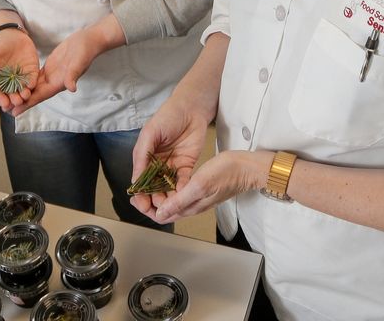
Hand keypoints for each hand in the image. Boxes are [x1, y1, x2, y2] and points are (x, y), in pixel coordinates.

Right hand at [0, 29, 39, 112]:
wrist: (11, 33)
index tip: (4, 103)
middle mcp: (8, 81)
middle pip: (10, 94)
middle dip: (14, 99)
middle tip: (17, 102)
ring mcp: (20, 77)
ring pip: (22, 89)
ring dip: (24, 94)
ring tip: (25, 96)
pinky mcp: (31, 71)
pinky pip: (32, 79)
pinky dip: (32, 83)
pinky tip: (32, 85)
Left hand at [12, 26, 108, 113]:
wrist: (88, 41)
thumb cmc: (85, 52)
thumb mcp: (79, 62)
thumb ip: (73, 75)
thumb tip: (72, 88)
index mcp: (59, 83)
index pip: (40, 96)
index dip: (28, 104)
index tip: (14, 112)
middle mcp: (53, 81)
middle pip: (34, 94)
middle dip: (21, 102)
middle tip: (4, 109)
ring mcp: (51, 74)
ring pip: (33, 87)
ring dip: (22, 93)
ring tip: (7, 98)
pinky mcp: (49, 67)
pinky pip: (35, 77)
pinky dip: (26, 82)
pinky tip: (17, 83)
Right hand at [129, 93, 212, 218]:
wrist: (190, 108)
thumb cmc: (167, 116)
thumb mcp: (150, 134)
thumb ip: (142, 156)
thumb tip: (136, 180)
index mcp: (144, 158)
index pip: (140, 181)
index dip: (140, 195)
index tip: (142, 205)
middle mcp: (156, 165)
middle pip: (153, 189)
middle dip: (155, 201)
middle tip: (158, 210)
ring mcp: (171, 166)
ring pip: (167, 188)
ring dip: (169, 198)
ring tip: (171, 206)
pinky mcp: (186, 166)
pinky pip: (183, 181)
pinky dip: (182, 189)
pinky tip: (183, 195)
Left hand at [145, 150, 269, 224]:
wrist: (247, 168)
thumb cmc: (227, 174)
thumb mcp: (200, 184)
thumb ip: (180, 200)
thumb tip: (161, 213)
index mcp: (190, 206)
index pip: (162, 216)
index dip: (147, 209)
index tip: (136, 197)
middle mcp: (191, 204)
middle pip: (164, 209)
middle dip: (148, 202)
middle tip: (137, 189)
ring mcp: (196, 196)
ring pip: (171, 200)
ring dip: (157, 194)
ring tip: (146, 182)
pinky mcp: (199, 187)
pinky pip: (179, 191)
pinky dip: (168, 187)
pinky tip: (163, 177)